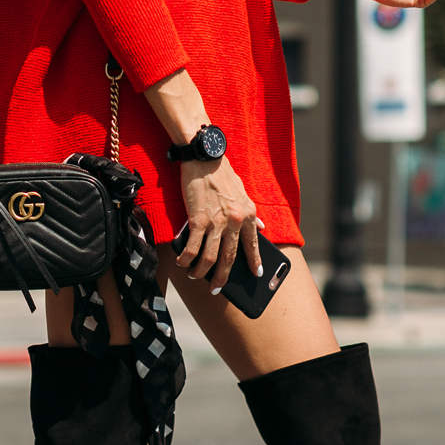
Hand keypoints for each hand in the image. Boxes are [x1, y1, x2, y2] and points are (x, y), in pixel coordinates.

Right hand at [174, 155, 261, 293]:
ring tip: (196, 276)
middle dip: (223, 277)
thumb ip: (252, 213)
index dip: (255, 261)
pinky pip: (192, 248)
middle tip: (218, 288)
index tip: (256, 274)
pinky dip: (186, 259)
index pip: (253, 244)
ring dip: (202, 272)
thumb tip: (262, 227)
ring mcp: (217, 222)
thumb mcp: (243, 193)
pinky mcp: (198, 220)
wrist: (204, 157)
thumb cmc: (221, 173)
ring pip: (210, 258)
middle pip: (230, 258)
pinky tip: (182, 263)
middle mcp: (236, 221)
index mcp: (249, 214)